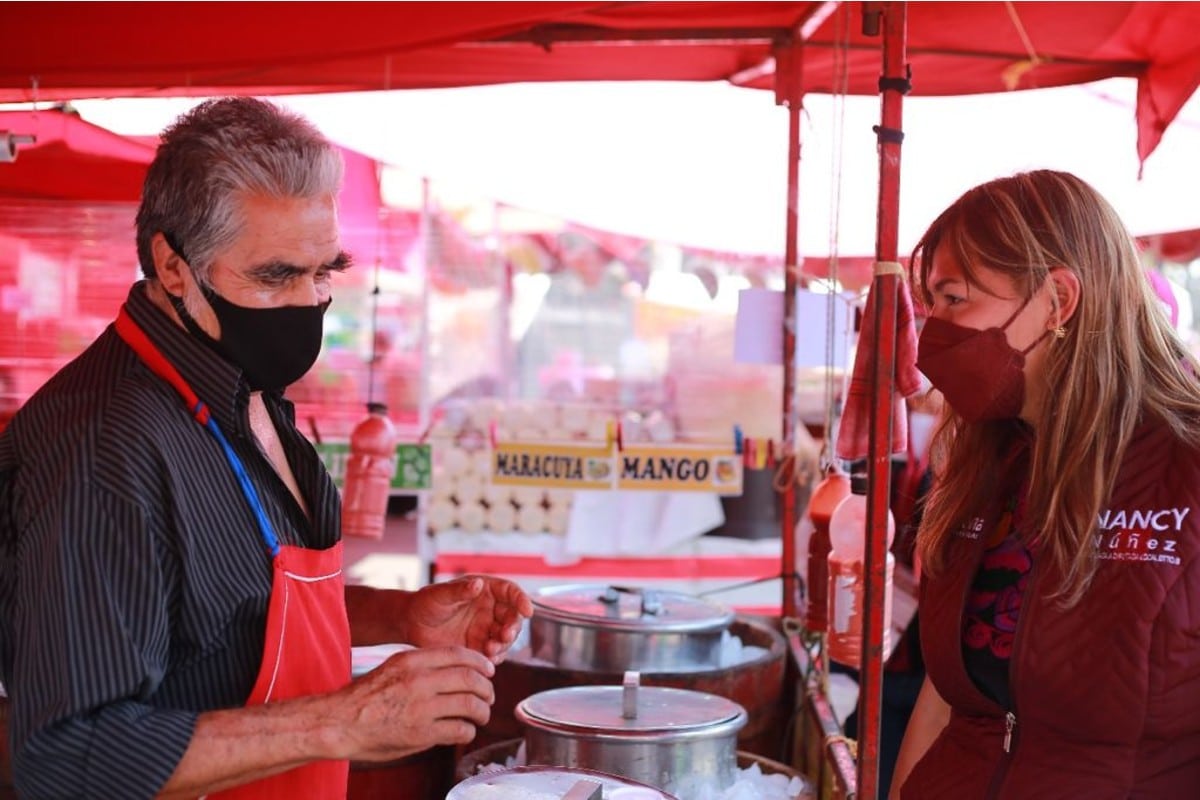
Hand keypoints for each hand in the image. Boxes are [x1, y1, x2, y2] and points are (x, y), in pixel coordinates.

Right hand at [335, 646, 495, 761]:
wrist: (338, 723)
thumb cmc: (364, 698)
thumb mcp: (393, 668)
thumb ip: (421, 666)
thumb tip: (454, 670)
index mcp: (412, 660)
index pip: (459, 654)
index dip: (480, 662)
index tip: (489, 670)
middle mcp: (419, 680)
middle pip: (470, 678)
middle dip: (487, 688)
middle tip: (489, 696)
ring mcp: (421, 707)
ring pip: (471, 704)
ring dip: (482, 711)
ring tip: (481, 716)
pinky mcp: (421, 733)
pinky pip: (459, 729)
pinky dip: (468, 731)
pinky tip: (464, 732)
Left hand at [406, 575, 533, 661]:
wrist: (411, 626)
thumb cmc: (426, 603)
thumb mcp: (440, 595)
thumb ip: (459, 591)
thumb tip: (478, 584)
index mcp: (485, 591)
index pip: (511, 592)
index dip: (521, 600)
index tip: (527, 610)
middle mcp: (490, 610)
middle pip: (513, 617)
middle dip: (514, 627)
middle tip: (505, 636)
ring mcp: (486, 629)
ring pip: (507, 637)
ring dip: (505, 644)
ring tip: (491, 650)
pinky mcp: (479, 647)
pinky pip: (495, 653)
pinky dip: (496, 658)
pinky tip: (488, 660)